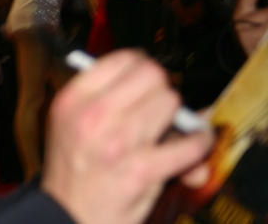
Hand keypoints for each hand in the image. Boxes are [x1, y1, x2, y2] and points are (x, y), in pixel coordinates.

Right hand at [41, 50, 212, 223]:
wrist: (68, 216)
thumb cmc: (71, 170)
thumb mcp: (68, 122)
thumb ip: (98, 95)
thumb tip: (144, 76)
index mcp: (73, 99)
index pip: (123, 60)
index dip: (141, 67)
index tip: (146, 78)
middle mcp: (93, 116)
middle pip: (152, 77)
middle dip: (161, 90)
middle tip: (158, 104)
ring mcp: (118, 143)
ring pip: (171, 103)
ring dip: (179, 116)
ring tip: (173, 127)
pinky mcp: (142, 171)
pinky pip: (188, 145)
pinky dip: (199, 144)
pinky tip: (195, 145)